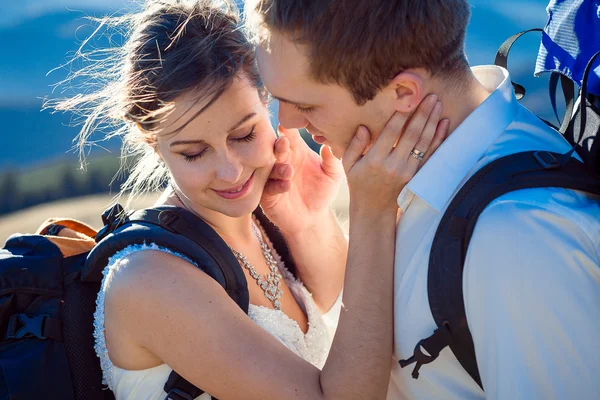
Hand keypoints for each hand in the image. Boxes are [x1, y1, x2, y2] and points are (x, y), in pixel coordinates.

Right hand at [260, 126, 343, 234]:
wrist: (314, 218)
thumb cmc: (322, 191)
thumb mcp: (333, 175)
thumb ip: (332, 161)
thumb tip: (329, 145)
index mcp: (296, 150)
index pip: (289, 135)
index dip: (287, 129)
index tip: (287, 126)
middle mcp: (282, 160)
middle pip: (274, 148)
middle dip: (277, 145)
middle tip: (283, 143)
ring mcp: (272, 177)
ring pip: (269, 168)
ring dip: (278, 168)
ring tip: (289, 171)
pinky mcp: (268, 194)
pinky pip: (268, 187)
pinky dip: (277, 185)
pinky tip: (287, 185)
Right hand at [343, 94, 448, 212]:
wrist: (374, 208)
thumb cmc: (359, 182)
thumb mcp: (349, 164)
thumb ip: (354, 145)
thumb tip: (364, 127)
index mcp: (375, 160)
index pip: (391, 133)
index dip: (401, 115)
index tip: (408, 97)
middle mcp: (393, 165)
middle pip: (411, 135)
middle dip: (422, 113)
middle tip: (430, 95)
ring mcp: (408, 172)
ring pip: (424, 143)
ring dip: (432, 121)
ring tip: (438, 103)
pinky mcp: (417, 176)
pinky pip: (431, 155)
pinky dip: (439, 138)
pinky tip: (444, 123)